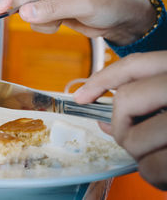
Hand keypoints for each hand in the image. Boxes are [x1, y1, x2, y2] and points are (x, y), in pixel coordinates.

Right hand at [0, 0, 155, 45]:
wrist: (121, 18)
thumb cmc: (111, 1)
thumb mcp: (83, 4)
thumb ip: (52, 9)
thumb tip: (23, 13)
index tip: (2, 8)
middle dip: (27, 7)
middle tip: (43, 17)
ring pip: (24, 6)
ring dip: (38, 19)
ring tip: (59, 20)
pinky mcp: (48, 5)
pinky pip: (32, 17)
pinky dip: (42, 25)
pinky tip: (59, 23)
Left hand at [74, 51, 166, 189]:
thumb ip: (148, 105)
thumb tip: (106, 121)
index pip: (137, 64)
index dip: (102, 78)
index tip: (81, 96)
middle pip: (127, 99)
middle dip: (122, 124)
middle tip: (133, 137)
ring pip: (135, 138)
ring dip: (140, 155)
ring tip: (162, 156)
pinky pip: (153, 168)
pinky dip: (153, 176)